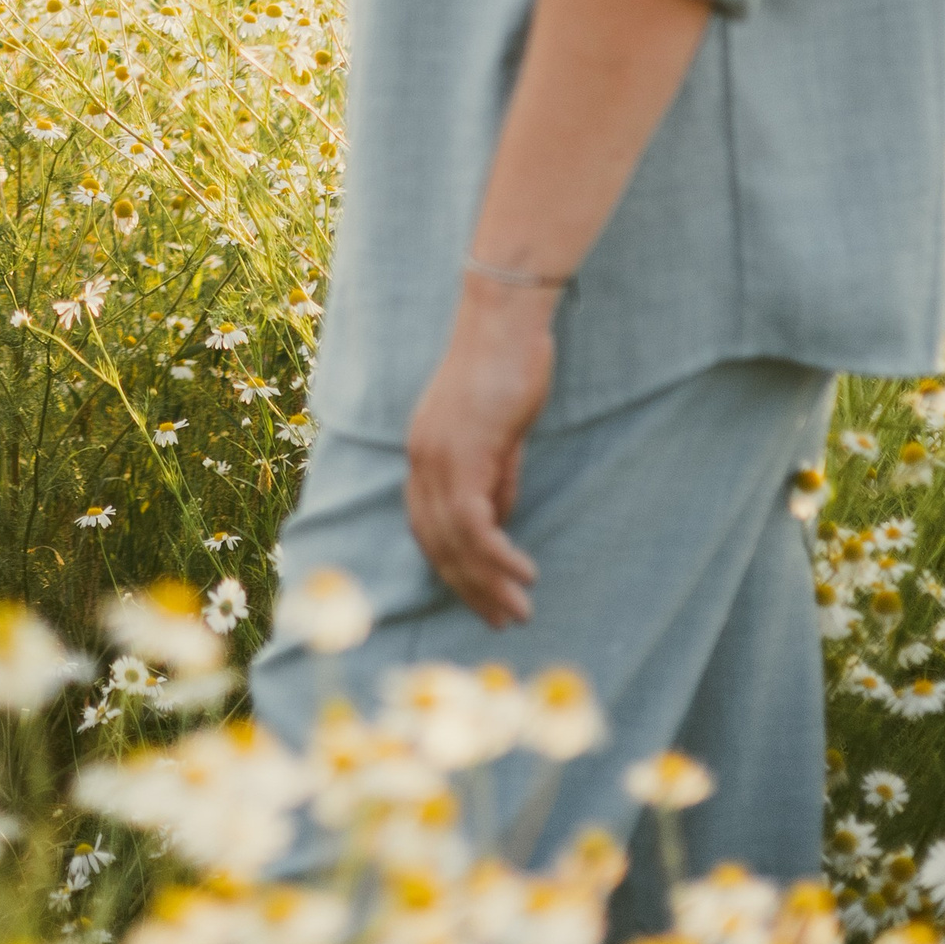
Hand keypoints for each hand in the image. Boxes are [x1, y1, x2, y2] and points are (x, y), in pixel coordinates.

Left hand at [402, 275, 555, 627]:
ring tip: (518, 613)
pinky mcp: (464, 454)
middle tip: (501, 622)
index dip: (452, 569)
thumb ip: (496, 478)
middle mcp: (420, 461)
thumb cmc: (507, 367)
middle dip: (469, 589)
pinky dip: (496, 556)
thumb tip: (499, 524)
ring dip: (487, 584)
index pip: (426, 529)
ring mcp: (437, 459)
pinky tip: (524, 575)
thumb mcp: (500, 434)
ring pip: (454, 541)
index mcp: (422, 456)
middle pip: (435, 544)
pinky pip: (474, 522)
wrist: (504, 321)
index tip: (479, 599)